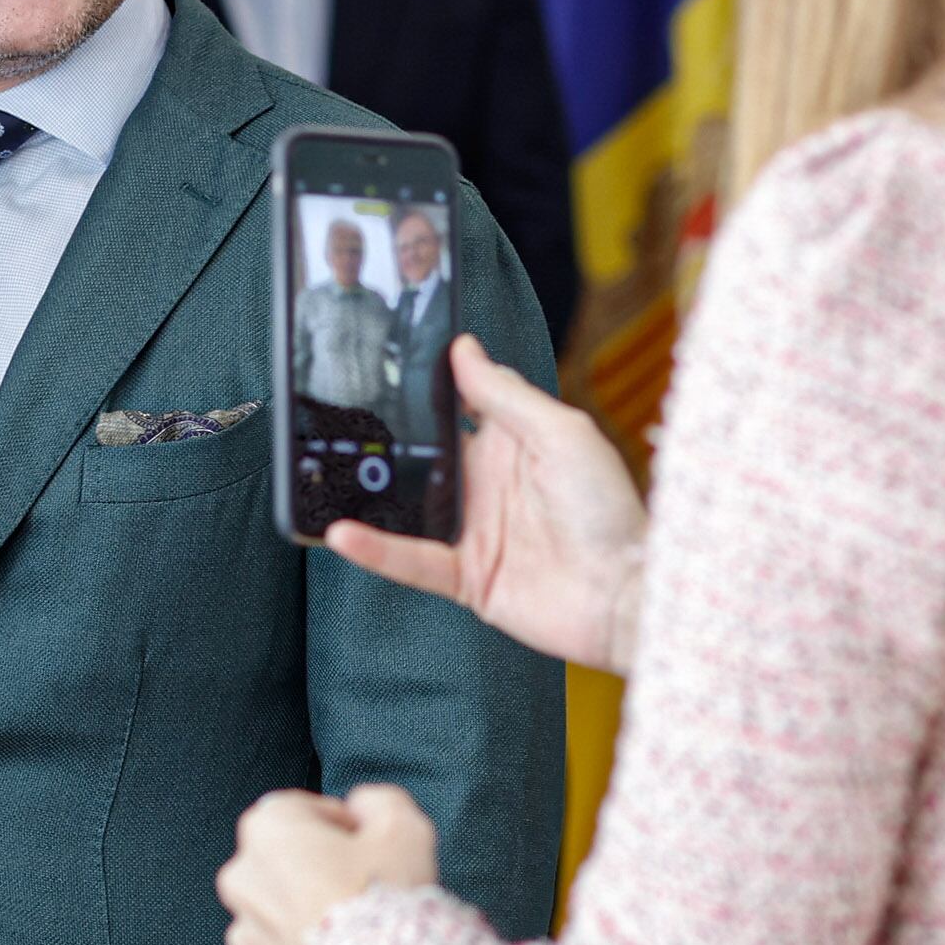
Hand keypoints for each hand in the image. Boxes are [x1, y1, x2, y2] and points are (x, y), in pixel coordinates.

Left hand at [217, 783, 438, 944]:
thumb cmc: (389, 902)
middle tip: (366, 887)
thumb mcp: (403, 827)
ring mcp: (245, 936)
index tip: (367, 845)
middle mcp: (242, 878)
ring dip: (307, 915)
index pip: (300, 809)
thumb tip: (362, 806)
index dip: (339, 824)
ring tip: (355, 931)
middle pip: (283, 861)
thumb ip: (379, 801)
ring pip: (278, 912)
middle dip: (317, 869)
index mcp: (268, 830)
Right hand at [324, 336, 646, 672]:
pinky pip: (411, 561)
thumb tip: (464, 349)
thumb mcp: (560, 433)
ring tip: (319, 472)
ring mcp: (474, 531)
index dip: (425, 387)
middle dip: (383, 438)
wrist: (625, 595)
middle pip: (423, 455)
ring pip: (408, 507)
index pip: (458, 407)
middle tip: (332, 414)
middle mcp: (488, 485)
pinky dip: (375, 550)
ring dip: (369, 494)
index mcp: (513, 443)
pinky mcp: (466, 577)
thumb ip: (506, 395)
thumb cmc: (609, 510)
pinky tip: (342, 533)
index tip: (382, 361)